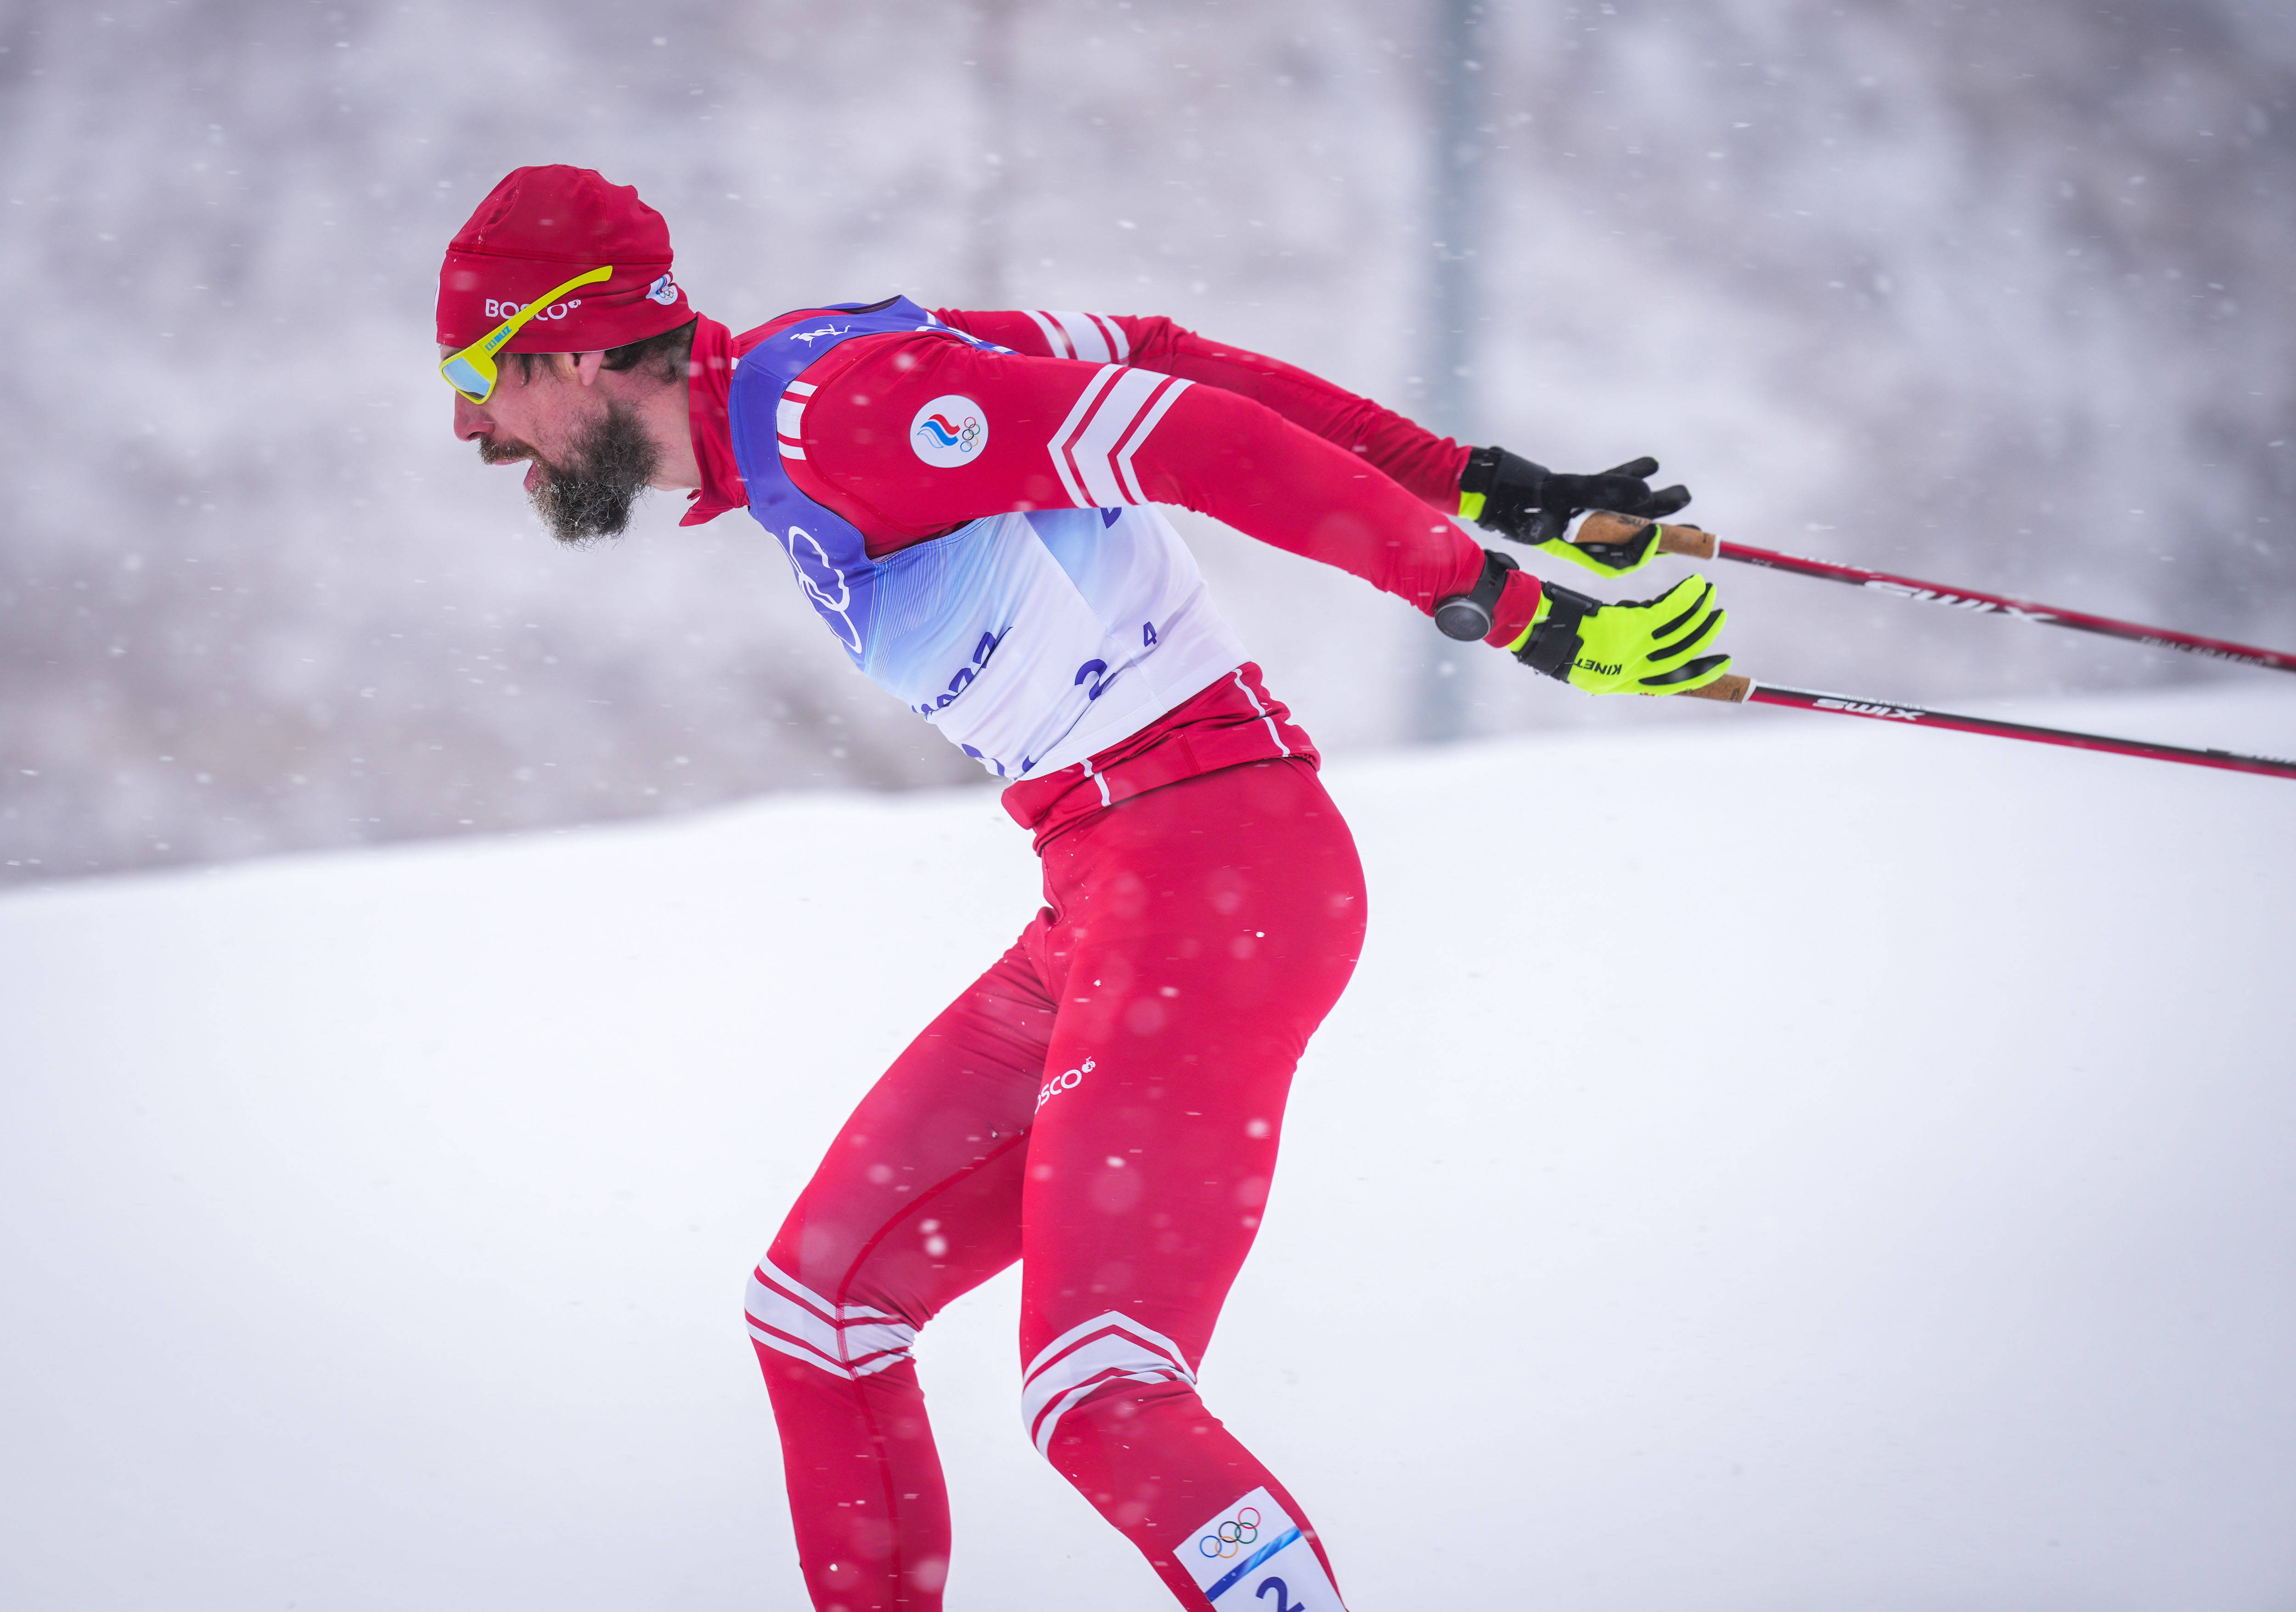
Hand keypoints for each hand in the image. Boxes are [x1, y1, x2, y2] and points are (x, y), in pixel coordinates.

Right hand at [1460, 446, 1690, 576]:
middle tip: (1700, 530)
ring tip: (1684, 494)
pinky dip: (1628, 475)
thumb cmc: (1515, 499)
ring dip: (1654, 503)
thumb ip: (1602, 491)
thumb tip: (1646, 491)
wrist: (1485, 486)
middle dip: (1665, 531)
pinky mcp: (1571, 491)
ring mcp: (1577, 513)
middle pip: (1631, 536)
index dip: (1646, 551)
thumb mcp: (1561, 494)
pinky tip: (1652, 463)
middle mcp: (1581, 533)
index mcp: (1577, 547)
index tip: (1665, 535)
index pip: (1619, 559)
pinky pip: (1606, 485)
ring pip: (1624, 510)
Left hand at [1508, 574, 1731, 694]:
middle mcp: (1635, 669)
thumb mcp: (1591, 668)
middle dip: (1705, 635)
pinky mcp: (1630, 626)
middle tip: (1720, 617)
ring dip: (1700, 610)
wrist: (1547, 636)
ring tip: (1710, 595)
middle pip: (1683, 653)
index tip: (1722, 662)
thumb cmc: (1563, 647)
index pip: (1673, 682)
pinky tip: (1696, 584)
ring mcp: (1634, 647)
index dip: (1701, 673)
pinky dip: (1685, 596)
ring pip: (1680, 629)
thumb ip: (1619, 666)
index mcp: (1626, 683)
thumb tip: (1639, 660)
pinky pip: (1667, 610)